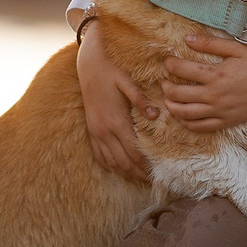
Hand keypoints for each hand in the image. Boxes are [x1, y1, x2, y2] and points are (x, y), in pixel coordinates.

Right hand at [75, 19, 154, 180]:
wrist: (88, 64)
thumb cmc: (111, 71)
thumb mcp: (127, 81)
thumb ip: (140, 100)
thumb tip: (155, 115)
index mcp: (116, 120)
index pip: (133, 151)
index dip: (145, 165)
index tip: (157, 174)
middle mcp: (104, 131)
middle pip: (123, 161)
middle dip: (138, 174)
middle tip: (152, 182)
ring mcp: (96, 132)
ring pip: (111, 161)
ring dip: (125, 172)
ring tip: (139, 180)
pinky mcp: (91, 130)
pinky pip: (99, 155)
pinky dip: (110, 165)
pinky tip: (119, 169)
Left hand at [161, 33, 246, 131]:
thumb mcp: (238, 48)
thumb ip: (211, 43)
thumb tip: (187, 38)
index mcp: (217, 74)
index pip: (183, 69)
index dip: (171, 64)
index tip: (167, 61)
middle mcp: (214, 95)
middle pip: (178, 94)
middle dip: (166, 86)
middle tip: (163, 80)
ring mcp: (219, 111)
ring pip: (185, 113)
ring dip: (171, 106)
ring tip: (168, 98)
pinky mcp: (225, 122)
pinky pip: (199, 127)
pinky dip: (186, 123)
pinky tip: (182, 116)